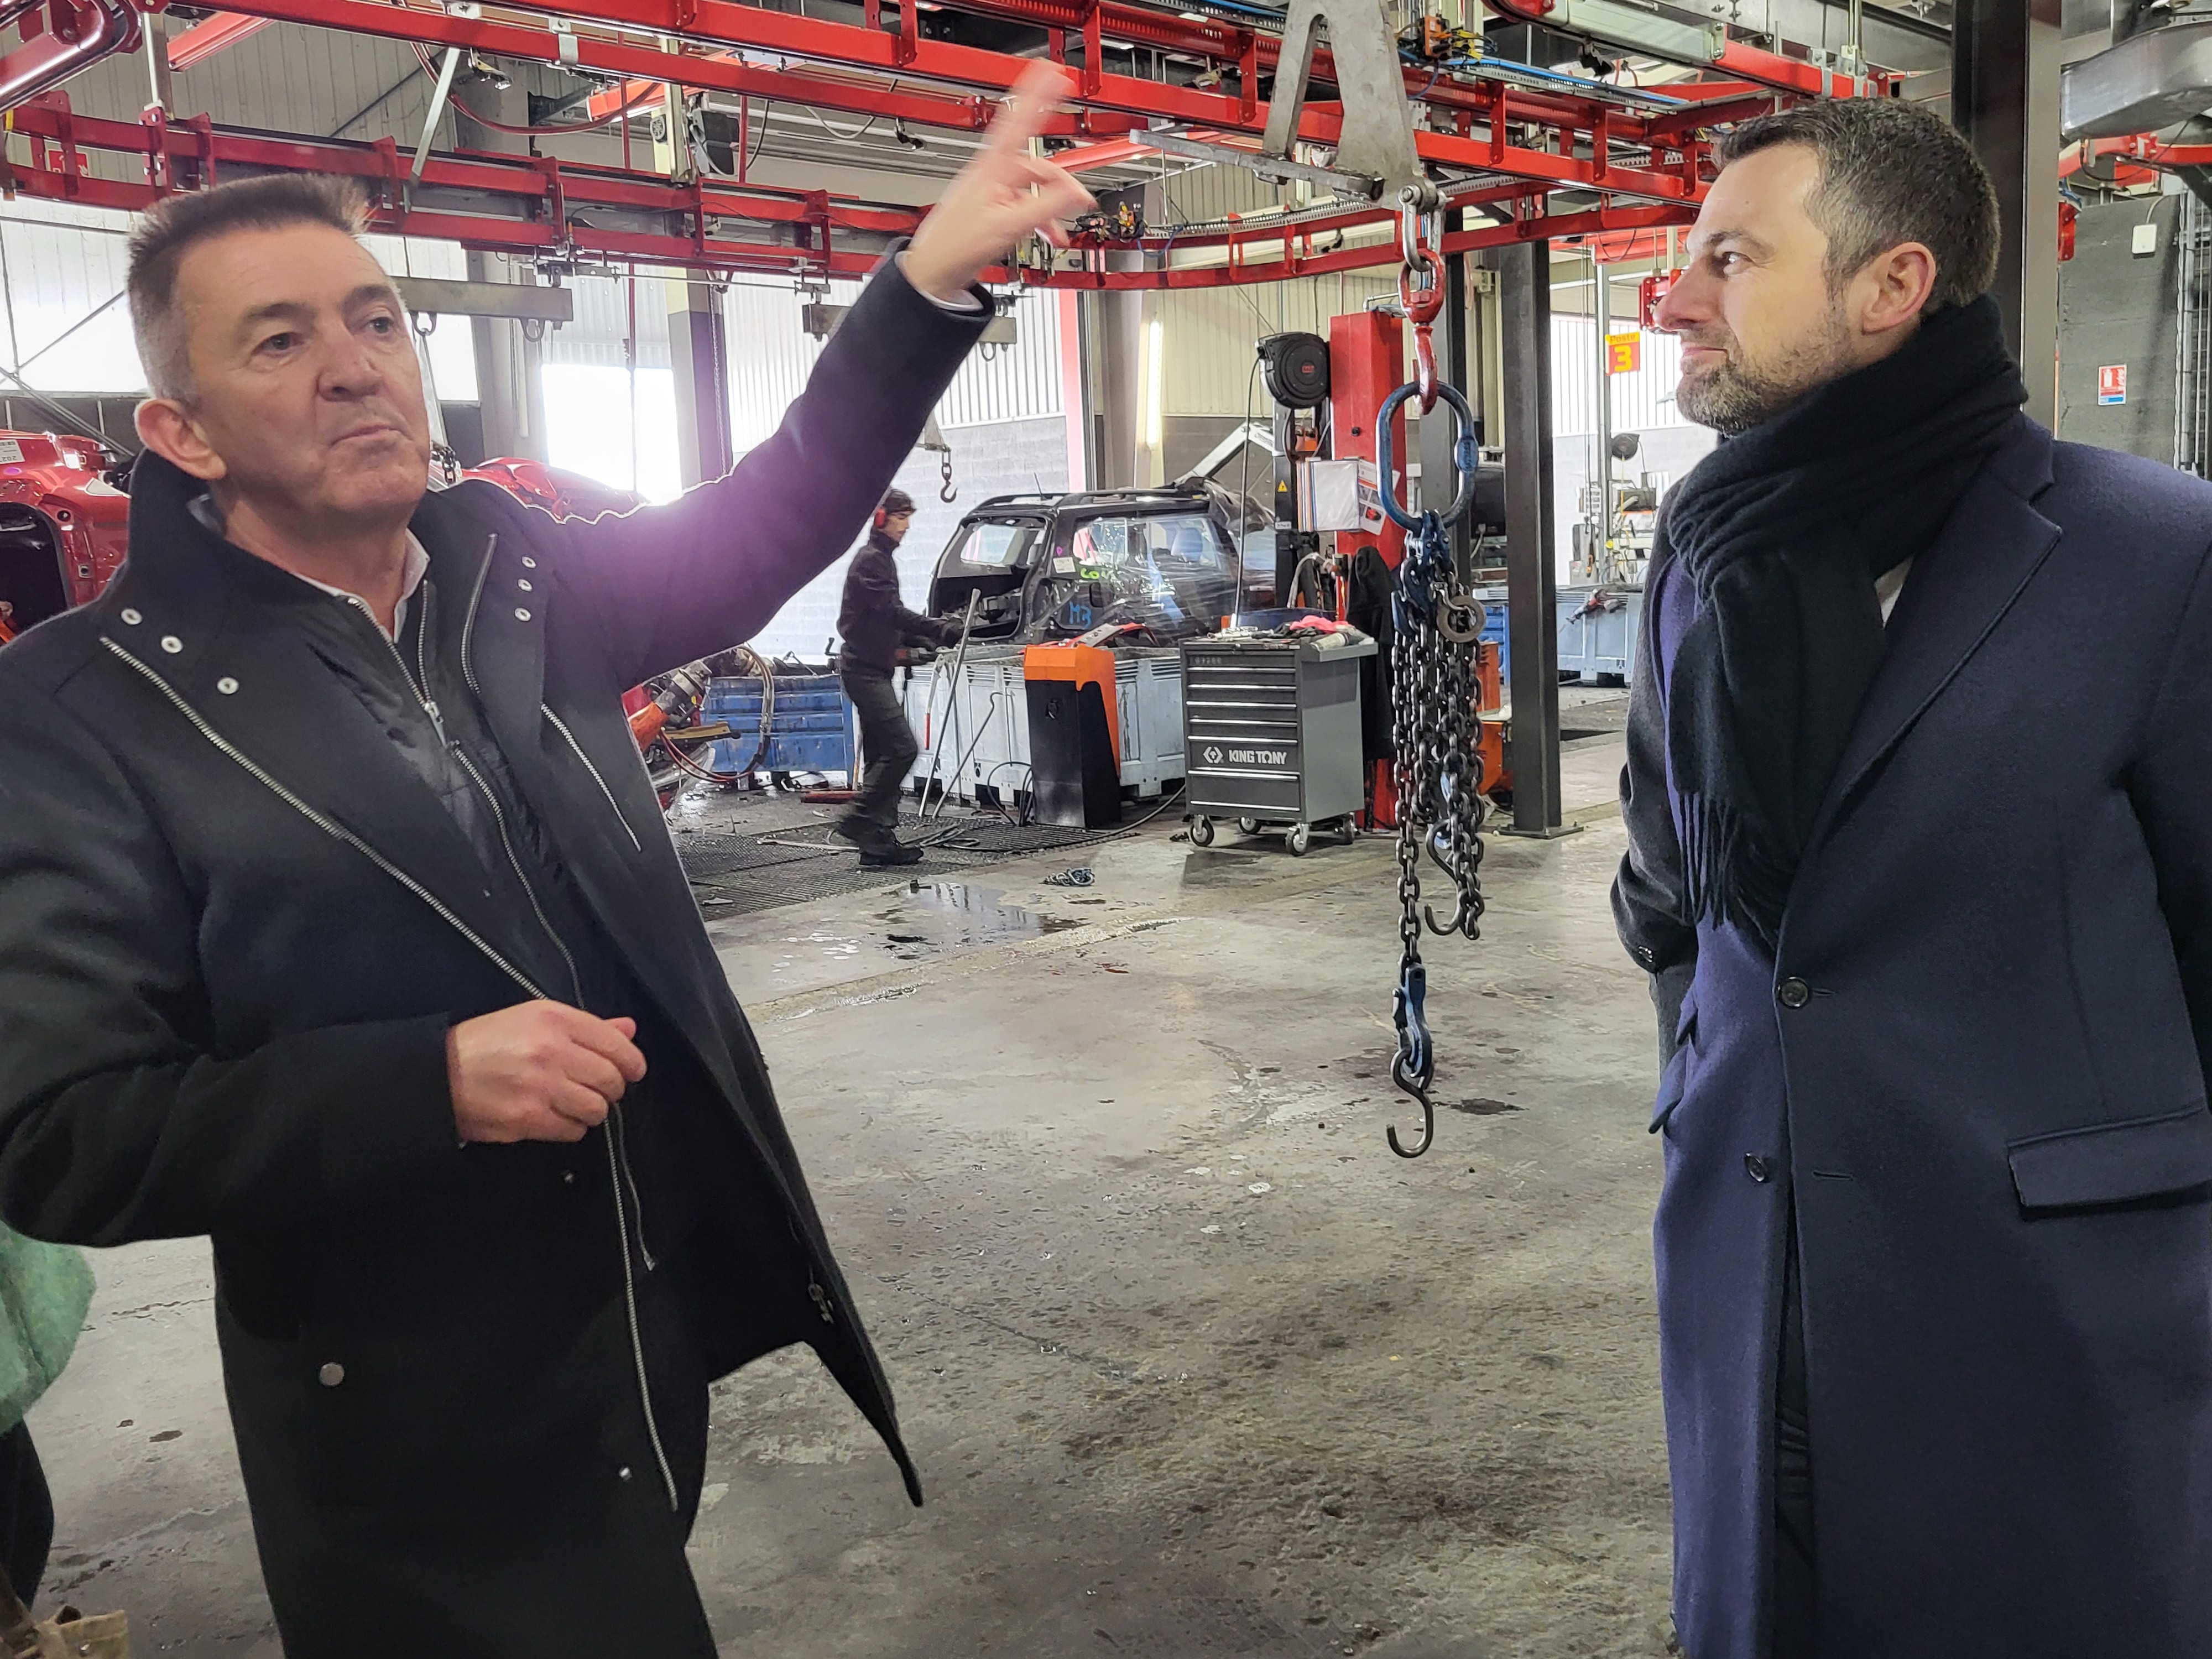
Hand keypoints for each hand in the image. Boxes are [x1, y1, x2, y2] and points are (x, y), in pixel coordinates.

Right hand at [447, 1003, 646, 1144]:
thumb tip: (629, 1029)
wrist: (438, 1074)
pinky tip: (554, 1117)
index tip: (633, 1070)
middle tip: (598, 1089)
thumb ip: (587, 1026)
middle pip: (611, 1079)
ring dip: (591, 1110)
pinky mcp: (528, 1118)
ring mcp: (540, 1086)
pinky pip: (573, 1131)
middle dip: (611, 1088)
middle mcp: (551, 1050)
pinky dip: (570, 1128)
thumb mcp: (534, 1020)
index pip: (616, 1043)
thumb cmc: (487, 1044)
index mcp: (554, 1019)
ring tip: (572, 1103)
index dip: (632, 1062)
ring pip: (597, 1108)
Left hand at [902, 63, 1094, 302]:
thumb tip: (1076, 192)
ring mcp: (991, 189)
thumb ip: (1046, 207)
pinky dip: (1039, 218)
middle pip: (1037, 165)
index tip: (1054, 73)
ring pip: (1033, 187)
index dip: (1038, 94)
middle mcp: (992, 172)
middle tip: (1081, 199)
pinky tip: (1046, 234)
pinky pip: (1024, 203)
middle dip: (1061, 183)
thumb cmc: (958, 246)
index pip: (1020, 120)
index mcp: (993, 168)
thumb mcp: (1009, 227)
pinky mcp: (992, 205)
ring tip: (1059, 232)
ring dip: (1051, 208)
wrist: (933, 270)